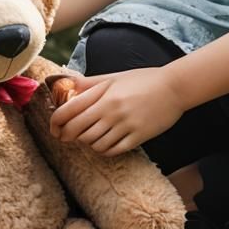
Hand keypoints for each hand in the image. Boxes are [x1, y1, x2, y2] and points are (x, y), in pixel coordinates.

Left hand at [48, 67, 183, 155]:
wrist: (174, 87)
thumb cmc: (144, 80)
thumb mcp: (115, 77)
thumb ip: (90, 83)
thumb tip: (68, 84)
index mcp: (104, 94)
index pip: (69, 111)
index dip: (55, 122)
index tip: (54, 128)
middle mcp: (112, 110)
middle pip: (77, 131)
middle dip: (67, 136)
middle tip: (66, 137)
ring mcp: (125, 125)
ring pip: (93, 143)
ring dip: (87, 143)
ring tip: (89, 137)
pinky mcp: (138, 137)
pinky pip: (112, 150)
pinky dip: (103, 149)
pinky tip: (104, 143)